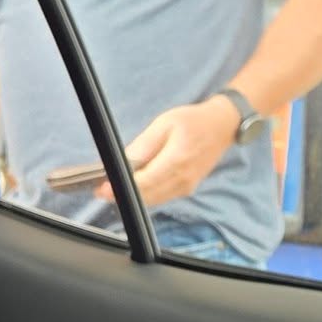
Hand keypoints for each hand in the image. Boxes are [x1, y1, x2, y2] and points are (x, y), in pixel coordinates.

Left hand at [97, 96, 239, 207]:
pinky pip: (162, 197)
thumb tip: (125, 162)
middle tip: (100, 190)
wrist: (221, 127)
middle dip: (122, 194)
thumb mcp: (164, 123)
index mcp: (177, 160)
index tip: (103, 189)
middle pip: (147, 196)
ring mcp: (186, 187)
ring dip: (133, 196)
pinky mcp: (186, 189)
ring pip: (153, 200)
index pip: (144, 182)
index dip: (121, 188)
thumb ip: (145, 145)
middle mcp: (183, 179)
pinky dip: (146, 194)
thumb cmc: (193, 121)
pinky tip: (134, 186)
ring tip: (113, 188)